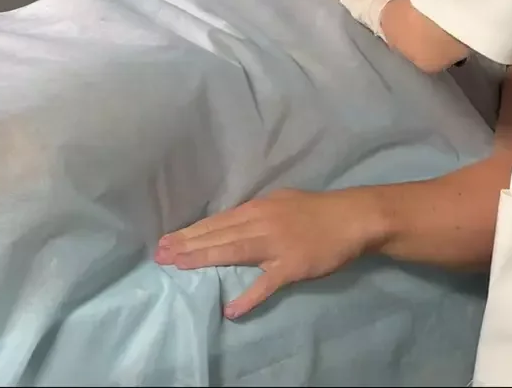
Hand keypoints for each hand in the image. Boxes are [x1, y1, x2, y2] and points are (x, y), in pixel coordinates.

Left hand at [154, 188, 383, 318]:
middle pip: (217, 235)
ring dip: (204, 259)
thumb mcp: (280, 202)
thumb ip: (255, 214)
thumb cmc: (316, 210)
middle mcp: (260, 223)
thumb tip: (230, 224)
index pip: (216, 222)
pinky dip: (249, 297)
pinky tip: (232, 309)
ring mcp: (275, 245)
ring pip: (233, 252)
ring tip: (179, 267)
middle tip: (159, 254)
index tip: (166, 240)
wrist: (352, 218)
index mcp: (257, 209)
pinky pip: (267, 284)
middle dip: (186, 245)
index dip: (190, 232)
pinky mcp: (292, 267)